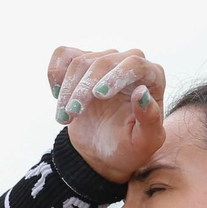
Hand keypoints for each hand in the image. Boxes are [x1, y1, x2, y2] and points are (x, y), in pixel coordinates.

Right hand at [48, 47, 166, 181]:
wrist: (104, 152)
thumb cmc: (129, 148)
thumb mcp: (145, 143)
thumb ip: (150, 120)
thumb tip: (142, 92)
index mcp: (152, 78)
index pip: (135, 64)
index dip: (115, 76)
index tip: (98, 95)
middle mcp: (129, 64)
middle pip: (104, 60)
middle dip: (84, 87)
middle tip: (73, 114)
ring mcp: (104, 62)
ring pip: (81, 61)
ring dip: (68, 90)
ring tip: (65, 118)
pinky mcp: (82, 66)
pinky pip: (64, 55)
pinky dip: (55, 72)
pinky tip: (56, 95)